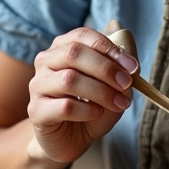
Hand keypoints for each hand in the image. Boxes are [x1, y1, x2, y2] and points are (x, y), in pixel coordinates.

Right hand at [27, 25, 138, 163]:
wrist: (72, 139)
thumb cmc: (92, 105)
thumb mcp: (112, 82)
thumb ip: (119, 58)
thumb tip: (122, 29)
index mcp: (63, 46)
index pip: (83, 35)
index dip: (109, 48)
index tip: (132, 66)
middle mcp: (46, 61)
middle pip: (74, 53)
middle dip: (106, 68)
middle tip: (127, 83)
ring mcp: (37, 85)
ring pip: (69, 79)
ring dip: (101, 91)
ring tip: (119, 103)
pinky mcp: (36, 111)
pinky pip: (64, 106)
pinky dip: (87, 110)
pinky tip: (98, 113)